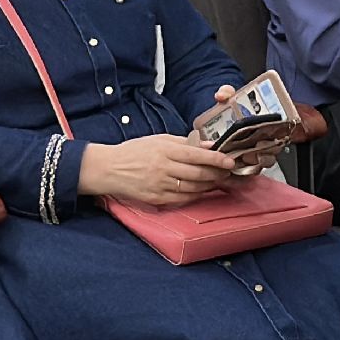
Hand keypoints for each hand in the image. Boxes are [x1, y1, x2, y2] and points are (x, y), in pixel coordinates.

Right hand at [80, 135, 237, 205]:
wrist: (108, 169)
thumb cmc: (135, 151)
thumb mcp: (159, 140)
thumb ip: (185, 142)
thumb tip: (209, 144)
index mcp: (165, 151)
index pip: (197, 155)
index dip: (216, 159)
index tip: (231, 161)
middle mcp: (164, 169)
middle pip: (198, 174)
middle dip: (218, 174)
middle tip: (229, 173)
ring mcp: (160, 185)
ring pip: (193, 188)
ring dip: (210, 186)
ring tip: (220, 181)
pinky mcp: (156, 198)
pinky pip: (182, 199)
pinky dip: (196, 195)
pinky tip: (203, 191)